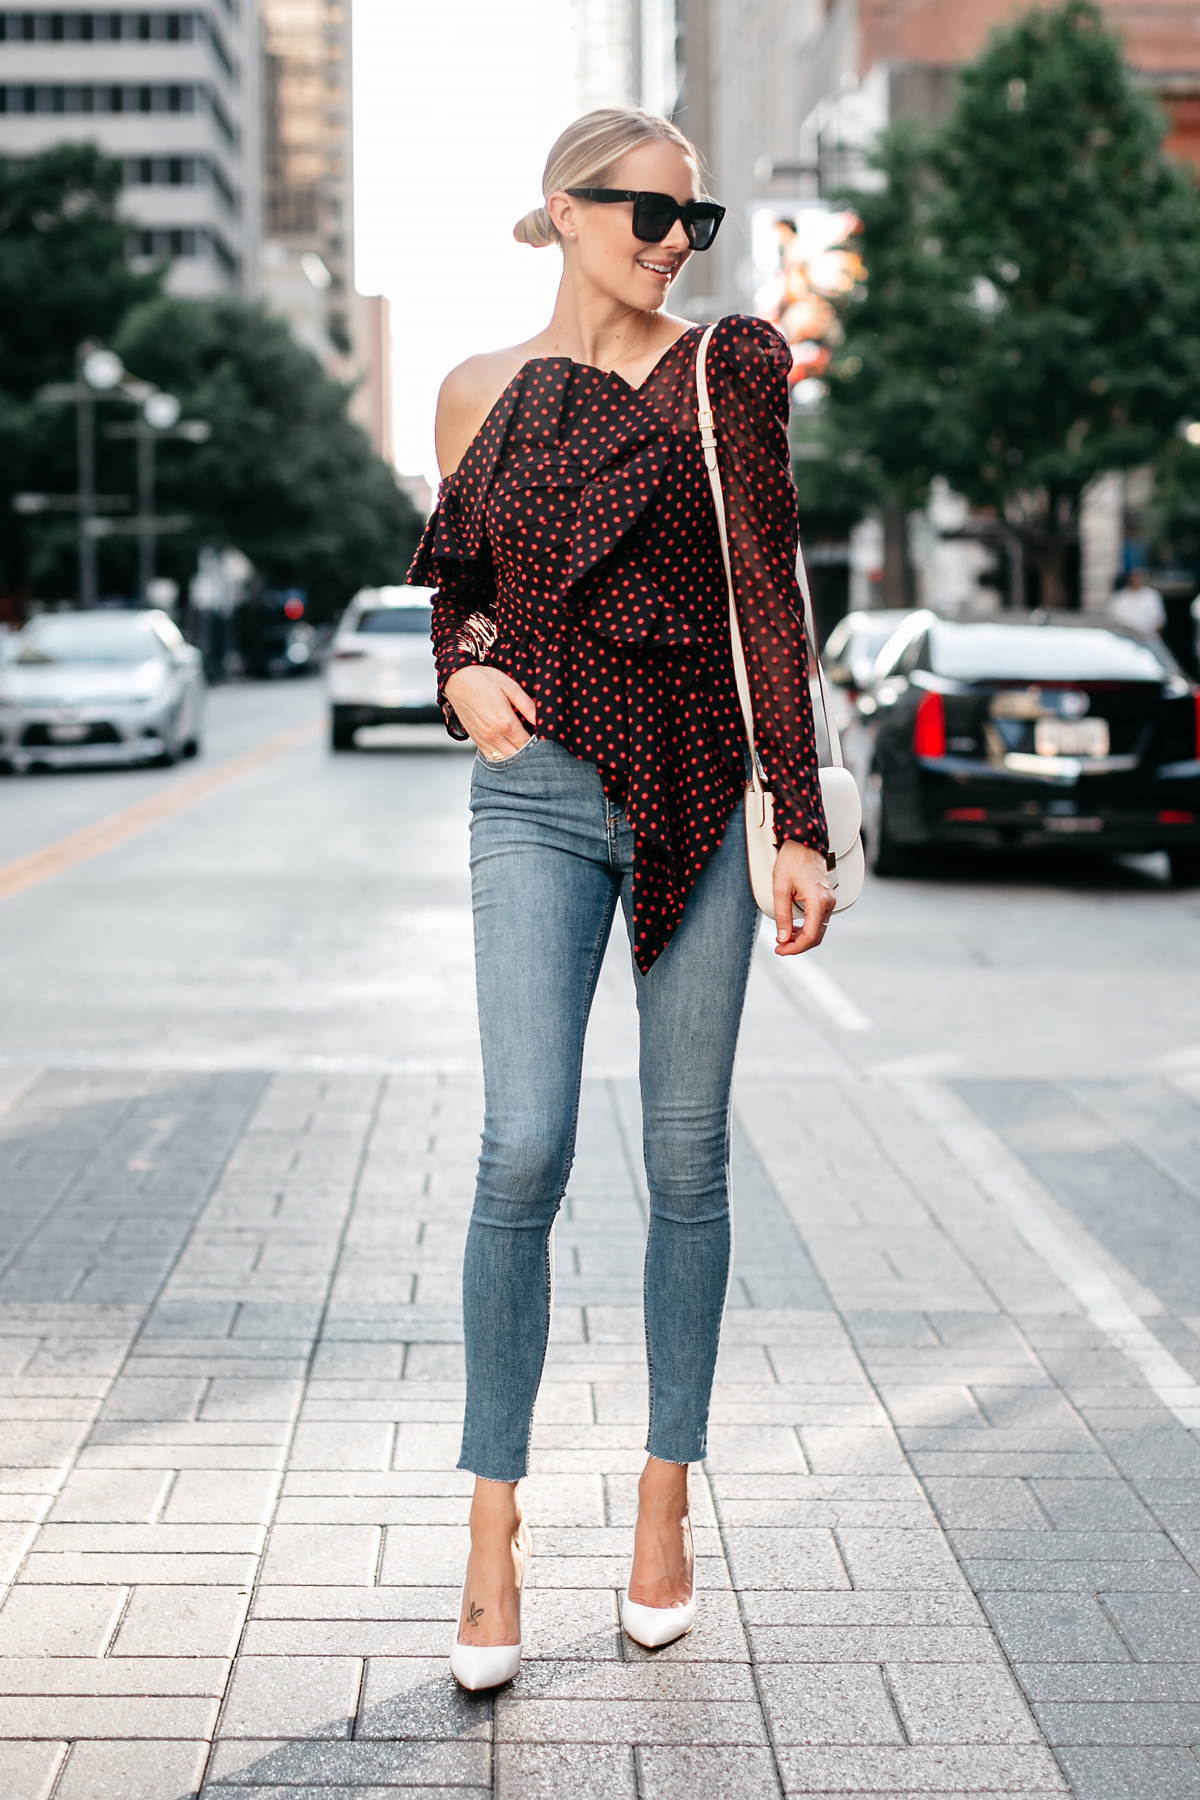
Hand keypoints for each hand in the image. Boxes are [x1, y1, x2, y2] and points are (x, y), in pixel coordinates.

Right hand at [444, 665, 536, 759]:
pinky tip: (509, 748)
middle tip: (537, 745)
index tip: (544, 739)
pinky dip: (503, 757)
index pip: (528, 744)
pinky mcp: (476, 740)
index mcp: (505, 723)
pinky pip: (492, 758)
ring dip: (517, 757)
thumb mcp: (511, 688)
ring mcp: (483, 740)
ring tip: (524, 747)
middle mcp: (493, 735)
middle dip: (530, 752)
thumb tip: (543, 719)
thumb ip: (528, 706)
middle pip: (518, 756)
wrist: (457, 680)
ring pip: (505, 760)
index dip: (539, 744)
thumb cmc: (484, 680)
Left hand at [772, 840, 835, 955]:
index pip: (810, 936)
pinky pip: (820, 921)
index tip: (780, 950)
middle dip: (798, 946)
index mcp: (819, 901)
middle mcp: (828, 903)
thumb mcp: (780, 889)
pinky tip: (794, 930)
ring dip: (802, 938)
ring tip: (784, 940)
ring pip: (819, 930)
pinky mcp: (827, 899)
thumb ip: (782, 916)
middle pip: (816, 936)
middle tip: (780, 948)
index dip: (795, 947)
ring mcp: (830, 901)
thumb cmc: (792, 860)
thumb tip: (783, 938)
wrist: (803, 843)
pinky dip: (808, 929)